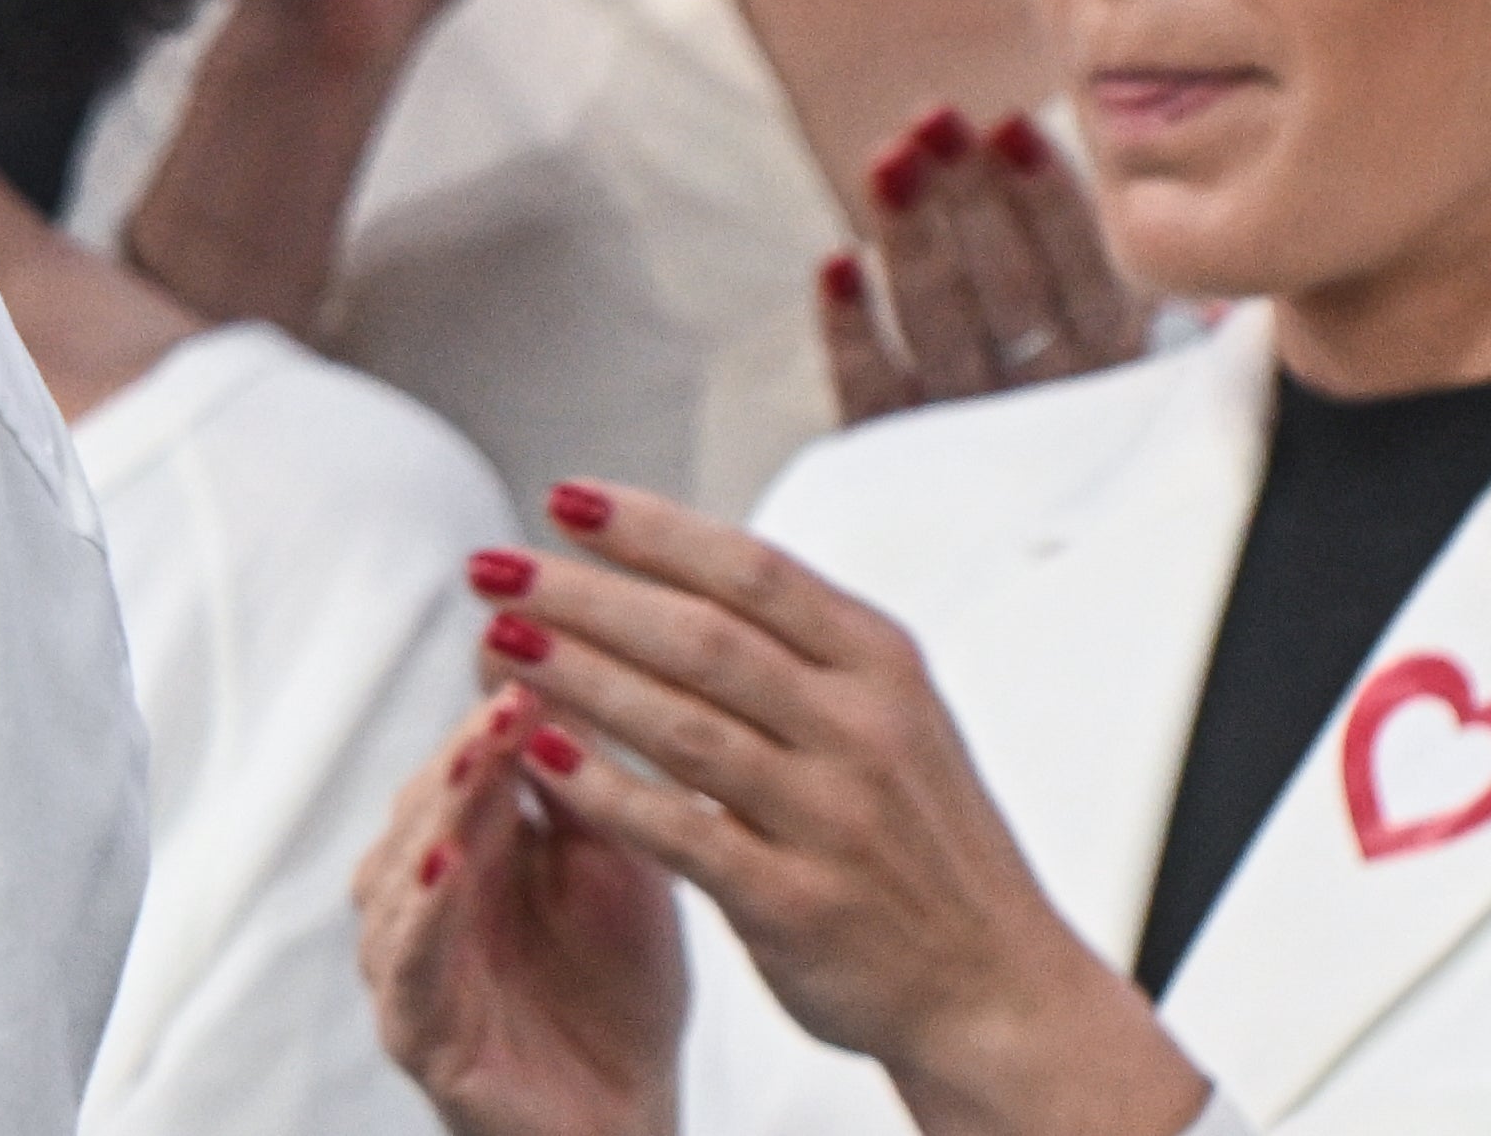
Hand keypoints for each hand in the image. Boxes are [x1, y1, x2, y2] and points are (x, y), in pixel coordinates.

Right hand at [360, 686, 685, 1135]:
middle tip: (507, 697)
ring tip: (471, 768)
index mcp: (466, 847)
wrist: (630, 1120)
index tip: (530, 645)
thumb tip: (566, 659)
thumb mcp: (618, 867)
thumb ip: (588, 784)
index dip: (490, 707)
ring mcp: (409, 962)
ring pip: (399, 873)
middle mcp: (421, 895)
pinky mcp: (416, 1031)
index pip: (463, 762)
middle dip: (463, 751)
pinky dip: (421, 911)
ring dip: (436, 817)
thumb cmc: (620, 990)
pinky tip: (447, 866)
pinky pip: (405, 962)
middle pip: (425, 806)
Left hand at [466, 487, 1211, 1134]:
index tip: (561, 497)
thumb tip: (658, 550)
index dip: (651, 528)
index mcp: (881, 667)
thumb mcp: (888, 715)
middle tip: (490, 564)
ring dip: (581, 676)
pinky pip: (684, 835)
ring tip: (498, 639)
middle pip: (702, 638)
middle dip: (586, 593)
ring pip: (684, 727)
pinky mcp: (800, 905)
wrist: (1001, 993)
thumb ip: (793, 642)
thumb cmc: (916, 837)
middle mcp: (863, 733)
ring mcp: (834, 821)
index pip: (751, 571)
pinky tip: (539, 753)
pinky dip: (606, 791)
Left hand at [824, 108, 1150, 426]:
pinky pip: (874, 394)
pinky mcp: (899, 457)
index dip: (1051, 201)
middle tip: (935, 117)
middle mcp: (1052, 406)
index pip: (1091, 280)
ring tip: (887, 157)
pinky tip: (833, 263)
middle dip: (970, 199)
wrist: (1040, 547)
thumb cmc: (1078, 395)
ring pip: (942, 329)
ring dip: (913, 240)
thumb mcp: (1120, 344)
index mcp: (1118, 369)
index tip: (1011, 124)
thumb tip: (1112, 176)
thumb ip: (1118, 278)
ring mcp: (974, 434)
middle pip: (1010, 292)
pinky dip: (852, 331)